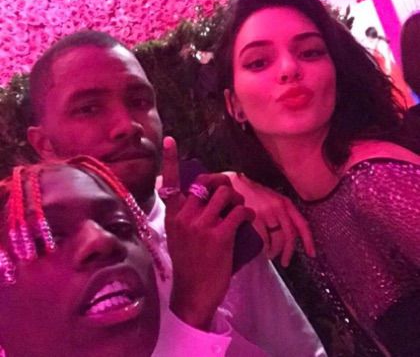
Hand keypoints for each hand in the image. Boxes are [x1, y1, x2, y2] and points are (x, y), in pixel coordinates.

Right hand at [163, 172, 253, 330]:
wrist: (193, 294)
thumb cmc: (189, 264)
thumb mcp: (178, 236)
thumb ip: (184, 216)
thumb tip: (199, 196)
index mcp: (172, 216)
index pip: (168, 182)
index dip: (170, 159)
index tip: (171, 140)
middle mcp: (184, 217)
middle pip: (207, 184)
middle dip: (222, 184)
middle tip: (229, 195)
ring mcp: (201, 226)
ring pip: (225, 195)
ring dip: (237, 199)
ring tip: (237, 210)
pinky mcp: (219, 236)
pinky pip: (238, 212)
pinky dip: (246, 213)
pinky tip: (245, 219)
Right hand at [225, 172, 315, 265]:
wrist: (233, 184)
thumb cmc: (252, 194)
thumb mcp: (271, 199)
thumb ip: (282, 213)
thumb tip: (291, 235)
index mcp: (285, 202)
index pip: (302, 224)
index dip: (308, 241)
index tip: (311, 254)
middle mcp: (279, 207)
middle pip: (289, 236)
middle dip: (288, 253)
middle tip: (285, 262)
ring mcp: (267, 212)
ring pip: (276, 240)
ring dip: (273, 252)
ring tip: (269, 254)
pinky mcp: (254, 218)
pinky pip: (264, 240)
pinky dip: (263, 248)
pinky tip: (260, 249)